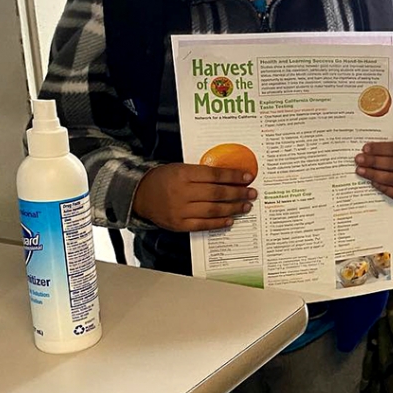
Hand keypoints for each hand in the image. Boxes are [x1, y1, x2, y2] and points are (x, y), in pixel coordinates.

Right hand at [133, 163, 256, 231]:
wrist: (140, 195)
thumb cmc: (164, 179)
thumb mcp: (182, 168)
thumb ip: (203, 173)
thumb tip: (231, 177)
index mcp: (183, 174)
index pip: (214, 175)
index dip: (233, 176)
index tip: (248, 177)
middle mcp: (182, 192)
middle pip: (217, 193)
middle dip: (238, 193)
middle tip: (252, 193)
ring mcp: (180, 210)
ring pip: (213, 210)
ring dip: (233, 208)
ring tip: (246, 206)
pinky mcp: (178, 224)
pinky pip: (203, 225)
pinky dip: (219, 223)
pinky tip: (230, 219)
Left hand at [355, 140, 392, 201]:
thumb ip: (388, 148)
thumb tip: (367, 150)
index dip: (379, 149)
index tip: (365, 148)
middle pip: (392, 164)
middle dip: (373, 161)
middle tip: (359, 159)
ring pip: (391, 178)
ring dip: (373, 174)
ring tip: (360, 170)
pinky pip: (392, 191)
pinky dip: (381, 187)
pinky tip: (372, 182)